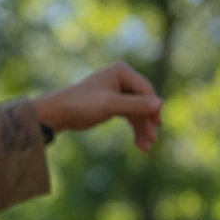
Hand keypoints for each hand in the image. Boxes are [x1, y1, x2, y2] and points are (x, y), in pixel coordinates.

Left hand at [34, 61, 162, 152]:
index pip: (146, 90)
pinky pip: (130, 116)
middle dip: (147, 122)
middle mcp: (122, 79)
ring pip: (138, 112)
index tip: (156, 127)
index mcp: (122, 71)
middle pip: (144, 102)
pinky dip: (135, 129)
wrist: (59, 113)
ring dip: (142, 129)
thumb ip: (136, 105)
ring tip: (145, 148)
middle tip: (152, 141)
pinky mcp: (114, 104)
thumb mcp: (110, 105)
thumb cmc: (82, 104)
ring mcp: (119, 91)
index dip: (152, 109)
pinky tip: (139, 143)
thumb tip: (160, 104)